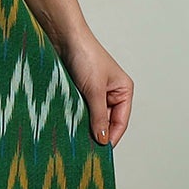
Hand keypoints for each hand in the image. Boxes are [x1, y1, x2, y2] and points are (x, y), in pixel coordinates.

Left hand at [59, 32, 133, 146]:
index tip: (99, 152)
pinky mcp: (80, 90)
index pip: (121, 122)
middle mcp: (112, 93)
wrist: (64, 37)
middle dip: (97, 133)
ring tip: (76, 138)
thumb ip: (99, 116)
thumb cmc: (85, 56)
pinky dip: (76, 117)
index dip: (111, 137)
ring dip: (85, 125)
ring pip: (93, 117)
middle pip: (107, 121)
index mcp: (124, 90)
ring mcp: (95, 92)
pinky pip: (81, 109)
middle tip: (86, 149)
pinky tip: (69, 125)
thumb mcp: (94, 90)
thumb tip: (102, 139)